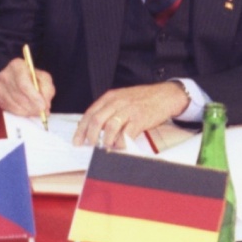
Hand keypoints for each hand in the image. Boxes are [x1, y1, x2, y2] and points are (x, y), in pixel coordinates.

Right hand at [0, 57, 53, 118]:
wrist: (15, 77)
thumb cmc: (31, 77)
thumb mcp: (43, 78)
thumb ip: (47, 89)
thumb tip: (45, 104)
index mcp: (16, 65)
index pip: (24, 84)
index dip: (34, 97)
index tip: (43, 106)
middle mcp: (5, 75)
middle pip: (19, 96)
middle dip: (33, 107)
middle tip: (42, 112)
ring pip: (15, 104)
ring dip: (28, 111)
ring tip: (36, 111)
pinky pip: (9, 109)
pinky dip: (20, 113)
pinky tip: (27, 110)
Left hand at [74, 82, 189, 148]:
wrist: (164, 95)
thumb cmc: (142, 99)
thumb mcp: (121, 99)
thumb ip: (108, 110)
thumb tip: (93, 128)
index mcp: (110, 97)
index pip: (90, 113)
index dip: (81, 129)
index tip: (77, 140)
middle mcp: (117, 102)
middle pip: (96, 121)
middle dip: (91, 136)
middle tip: (91, 146)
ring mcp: (128, 110)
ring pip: (109, 127)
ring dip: (105, 141)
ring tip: (106, 147)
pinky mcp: (139, 119)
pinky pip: (126, 134)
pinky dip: (121, 143)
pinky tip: (120, 147)